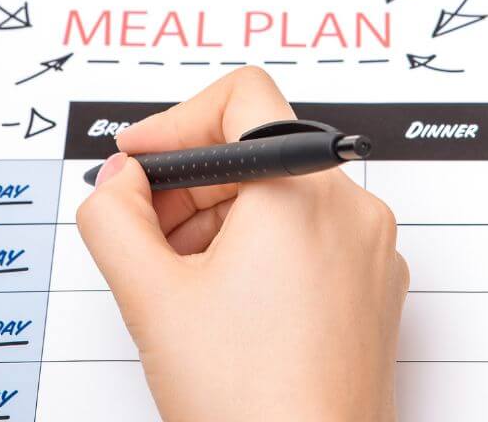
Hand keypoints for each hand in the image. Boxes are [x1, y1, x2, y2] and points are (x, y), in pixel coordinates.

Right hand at [77, 67, 408, 421]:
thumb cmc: (251, 404)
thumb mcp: (152, 298)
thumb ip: (113, 217)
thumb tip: (118, 181)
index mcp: (303, 192)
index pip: (241, 97)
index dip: (176, 121)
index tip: (142, 161)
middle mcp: (351, 210)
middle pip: (257, 152)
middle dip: (188, 186)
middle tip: (142, 232)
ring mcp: (370, 252)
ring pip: (282, 198)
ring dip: (219, 222)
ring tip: (179, 283)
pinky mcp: (374, 288)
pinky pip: (311, 238)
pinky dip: (260, 251)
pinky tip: (223, 304)